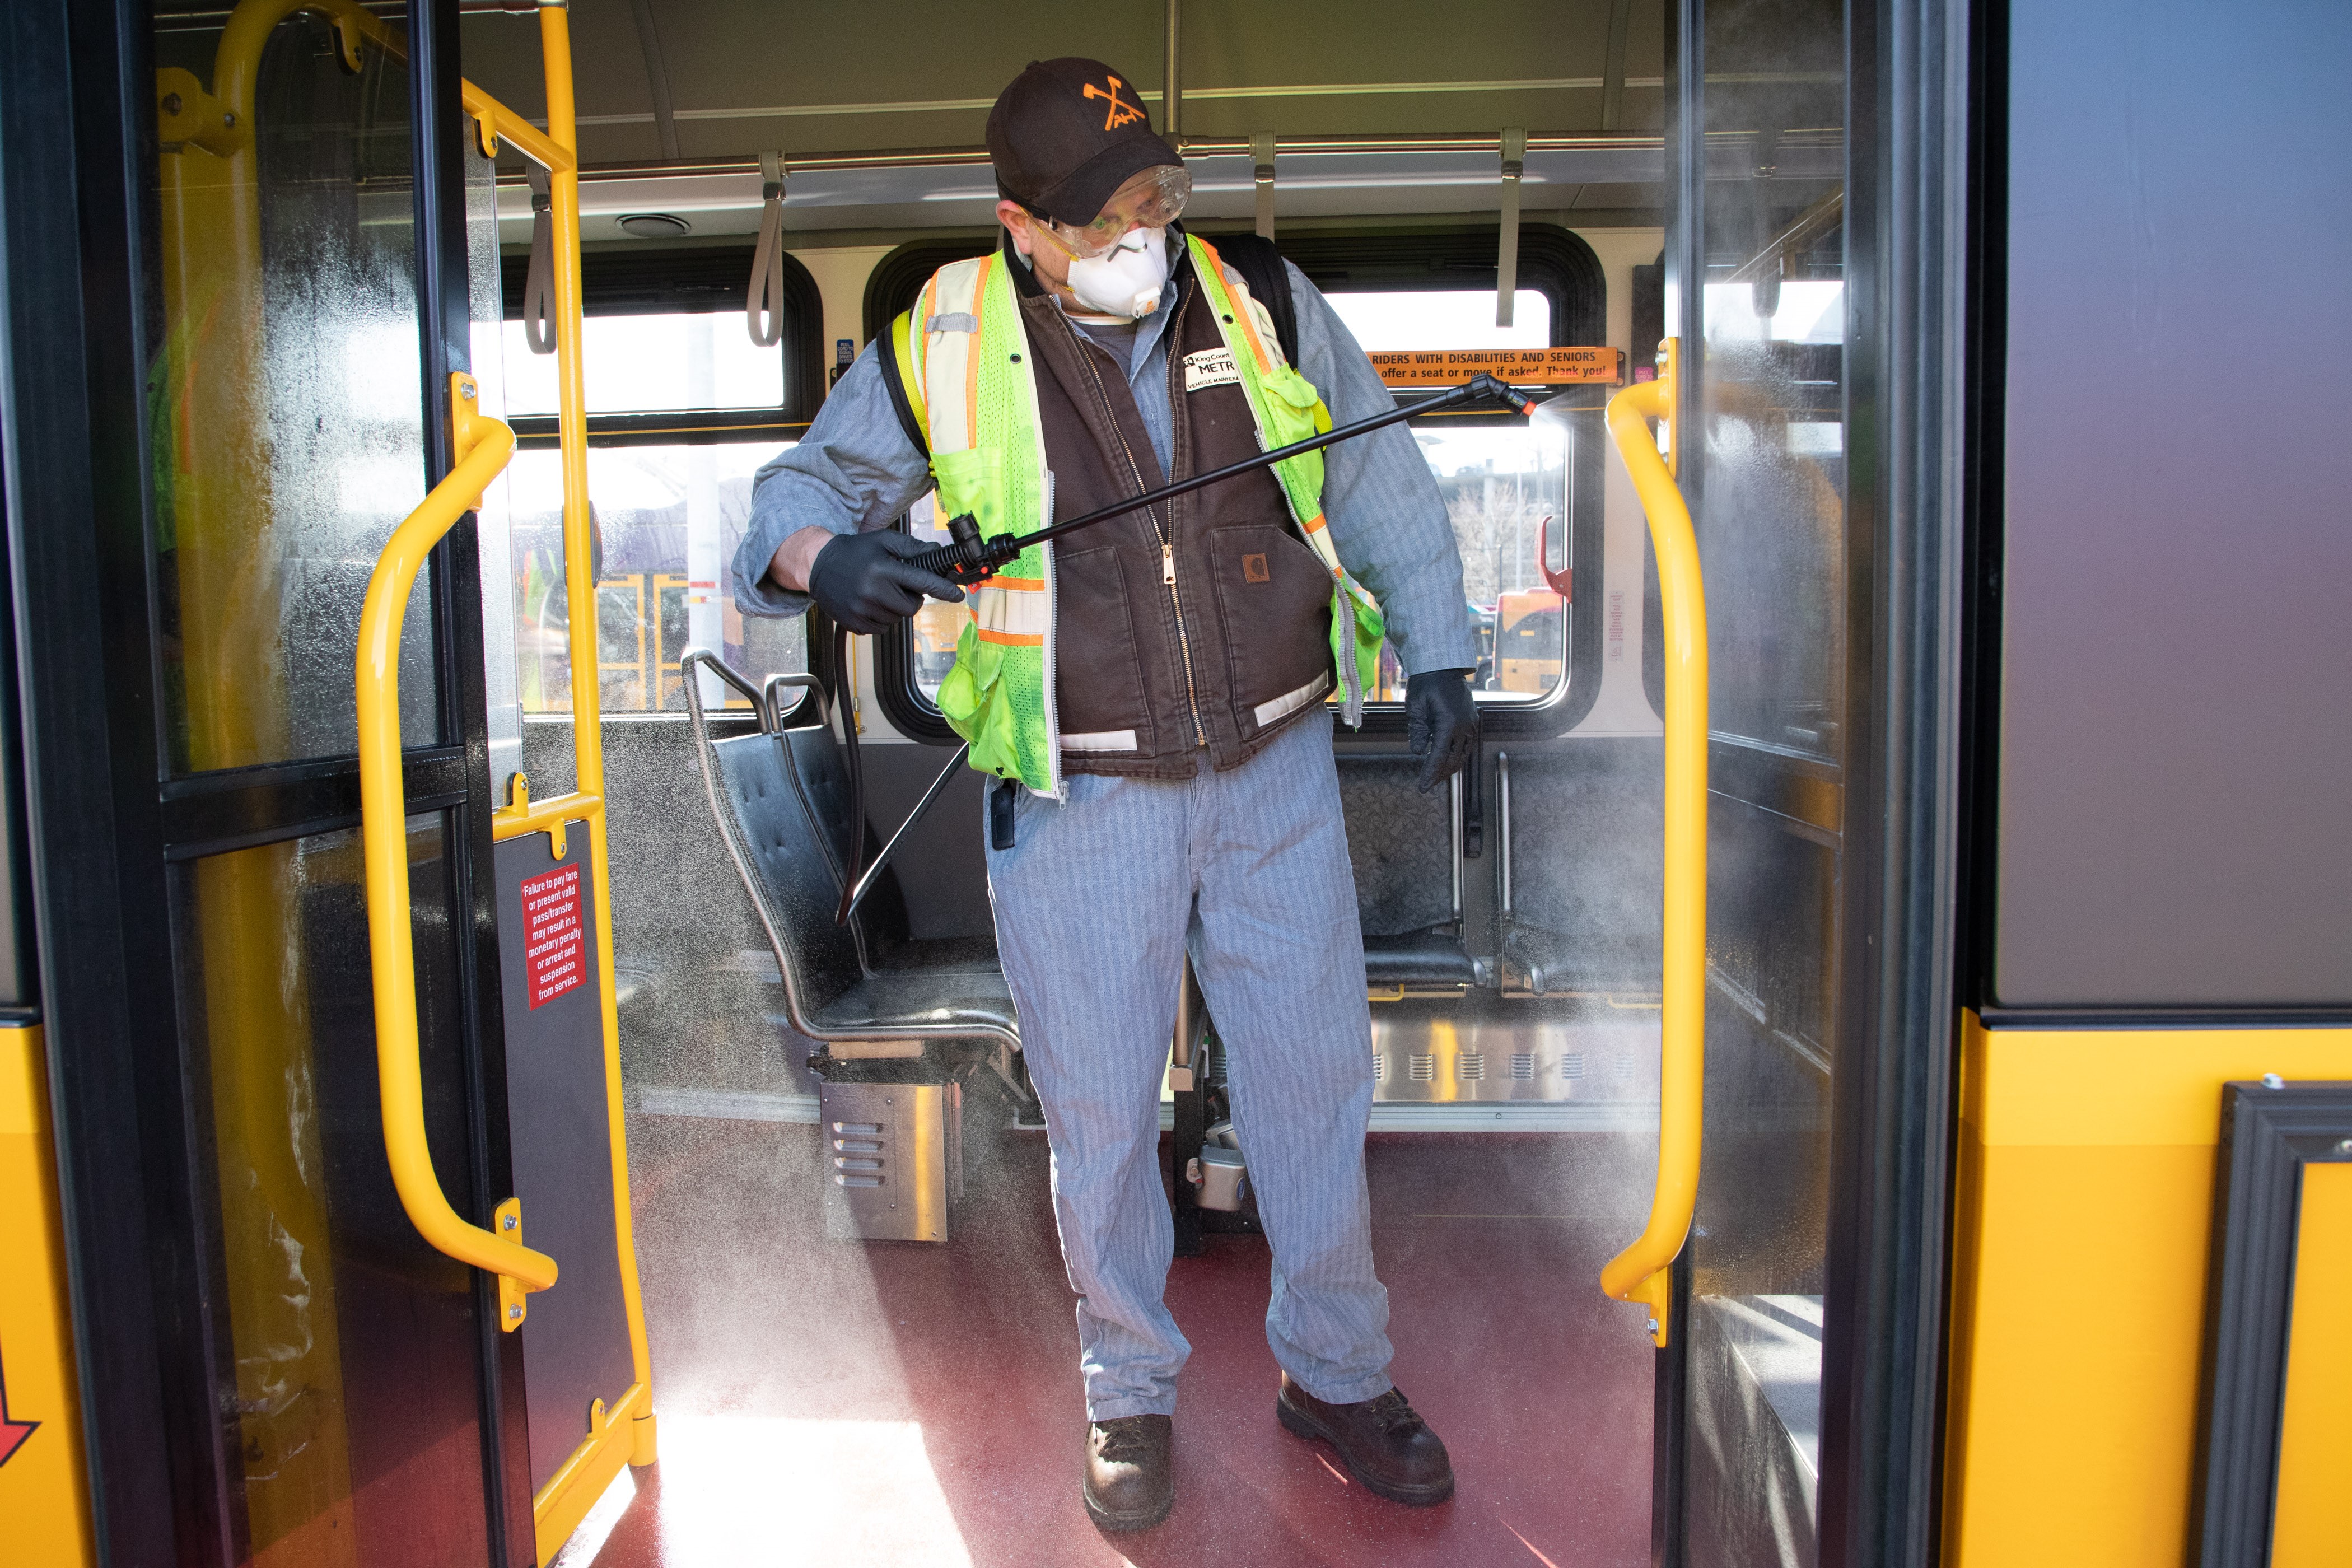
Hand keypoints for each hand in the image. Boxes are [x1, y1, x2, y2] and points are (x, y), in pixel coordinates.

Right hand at [807, 529, 964, 634]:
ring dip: (896, 607)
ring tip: (880, 591)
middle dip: (912, 597)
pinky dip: (883, 618)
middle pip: (912, 606)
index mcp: (882, 570)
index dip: (943, 589)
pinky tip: (871, 602)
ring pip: (898, 619)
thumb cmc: (855, 551)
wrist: (818, 564)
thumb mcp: (883, 541)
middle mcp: (872, 592)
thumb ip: (912, 547)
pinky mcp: (855, 624)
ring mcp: (862, 611)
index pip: (921, 582)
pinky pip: (882, 628)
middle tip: (898, 585)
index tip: (958, 594)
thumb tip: (937, 551)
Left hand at [1405, 668, 1478, 791]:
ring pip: (1462, 754)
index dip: (1430, 773)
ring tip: (1436, 776)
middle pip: (1452, 759)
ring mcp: (1470, 723)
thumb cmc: (1426, 684)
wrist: (1443, 667)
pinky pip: (1466, 745)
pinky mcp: (1472, 720)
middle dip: (1439, 774)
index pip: (1438, 756)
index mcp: (1448, 722)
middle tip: (1427, 785)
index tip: (1422, 787)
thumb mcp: (1416, 707)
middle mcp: (1463, 725)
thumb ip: (1417, 730)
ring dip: (1449, 767)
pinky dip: (1457, 755)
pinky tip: (1447, 761)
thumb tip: (1417, 752)